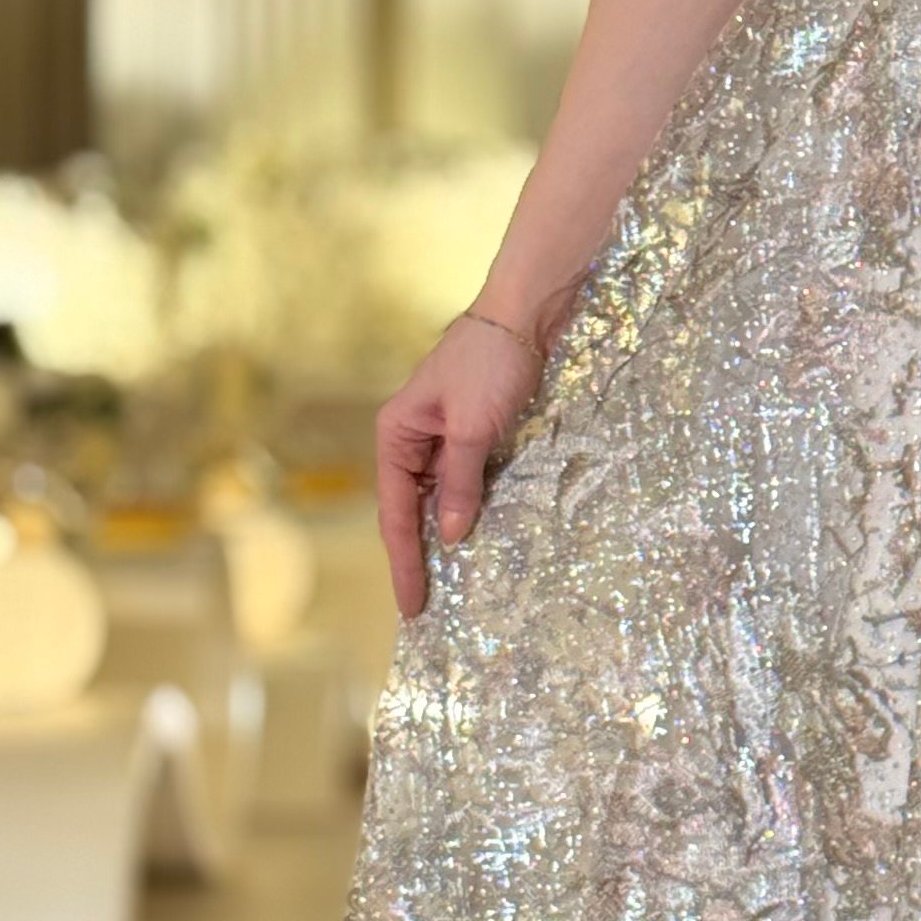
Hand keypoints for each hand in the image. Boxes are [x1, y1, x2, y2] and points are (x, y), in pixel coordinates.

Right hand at [376, 309, 543, 615]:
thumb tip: (448, 535)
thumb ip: (459, 483)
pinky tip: (478, 536)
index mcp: (397, 434)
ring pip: (439, 497)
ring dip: (445, 535)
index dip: (403, 561)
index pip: (394, 512)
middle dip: (418, 556)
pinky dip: (470, 508)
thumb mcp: (472, 427)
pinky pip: (466, 481)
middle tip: (427, 608)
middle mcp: (413, 438)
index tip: (411, 605)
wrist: (526, 312)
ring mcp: (444, 435)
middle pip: (410, 510)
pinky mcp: (475, 431)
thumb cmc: (491, 362)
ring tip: (452, 583)